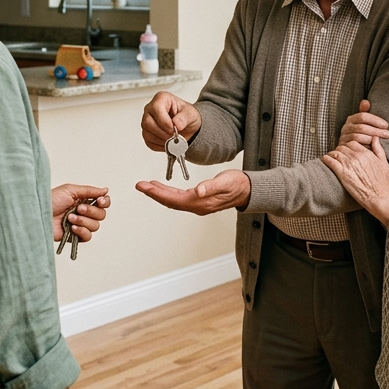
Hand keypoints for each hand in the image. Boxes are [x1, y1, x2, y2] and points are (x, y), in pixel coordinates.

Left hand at [51, 184, 109, 242]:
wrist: (38, 215)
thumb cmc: (50, 200)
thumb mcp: (70, 190)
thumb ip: (90, 191)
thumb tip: (105, 190)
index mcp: (83, 200)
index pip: (102, 203)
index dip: (104, 202)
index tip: (100, 201)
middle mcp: (83, 213)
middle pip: (101, 215)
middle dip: (91, 211)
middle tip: (78, 208)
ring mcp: (79, 225)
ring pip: (95, 226)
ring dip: (84, 221)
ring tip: (70, 218)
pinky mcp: (75, 236)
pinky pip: (88, 236)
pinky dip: (82, 231)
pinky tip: (72, 227)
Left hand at [135, 169, 250, 213]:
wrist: (248, 190)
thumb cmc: (237, 184)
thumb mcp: (225, 182)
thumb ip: (211, 186)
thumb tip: (198, 191)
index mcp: (200, 202)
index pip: (173, 199)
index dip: (157, 193)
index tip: (144, 186)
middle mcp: (196, 205)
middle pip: (170, 201)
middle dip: (153, 193)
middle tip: (139, 185)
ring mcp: (198, 204)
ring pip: (173, 200)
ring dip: (159, 194)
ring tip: (147, 186)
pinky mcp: (199, 200)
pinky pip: (179, 198)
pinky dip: (168, 193)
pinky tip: (163, 188)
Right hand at [141, 92, 201, 150]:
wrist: (187, 126)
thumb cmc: (186, 116)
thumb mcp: (191, 114)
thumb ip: (184, 118)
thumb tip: (177, 124)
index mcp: (161, 99)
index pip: (156, 109)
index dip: (164, 121)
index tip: (174, 128)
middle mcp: (151, 109)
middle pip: (147, 122)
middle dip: (162, 133)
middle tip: (174, 136)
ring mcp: (147, 121)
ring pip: (147, 134)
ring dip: (162, 140)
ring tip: (173, 140)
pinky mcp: (147, 133)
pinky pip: (149, 142)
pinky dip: (160, 146)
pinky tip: (168, 143)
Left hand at [322, 139, 388, 219]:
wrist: (379, 197)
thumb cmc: (382, 182)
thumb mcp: (383, 162)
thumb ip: (378, 148)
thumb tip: (374, 137)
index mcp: (366, 153)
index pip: (352, 143)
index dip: (348, 146)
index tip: (347, 151)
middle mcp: (356, 157)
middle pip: (343, 147)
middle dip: (340, 150)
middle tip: (339, 155)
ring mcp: (348, 164)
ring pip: (335, 152)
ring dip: (333, 154)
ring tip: (331, 157)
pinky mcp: (342, 173)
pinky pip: (330, 161)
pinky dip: (326, 159)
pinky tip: (325, 160)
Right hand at [338, 99, 388, 146]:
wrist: (350, 149)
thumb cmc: (360, 134)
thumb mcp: (363, 122)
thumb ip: (364, 112)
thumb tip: (365, 101)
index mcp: (352, 119)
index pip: (363, 116)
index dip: (375, 120)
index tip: (386, 125)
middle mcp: (346, 127)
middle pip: (362, 127)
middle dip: (376, 130)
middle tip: (388, 134)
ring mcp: (344, 137)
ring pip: (358, 136)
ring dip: (372, 138)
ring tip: (382, 141)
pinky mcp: (344, 146)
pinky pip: (355, 145)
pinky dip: (365, 145)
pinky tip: (373, 146)